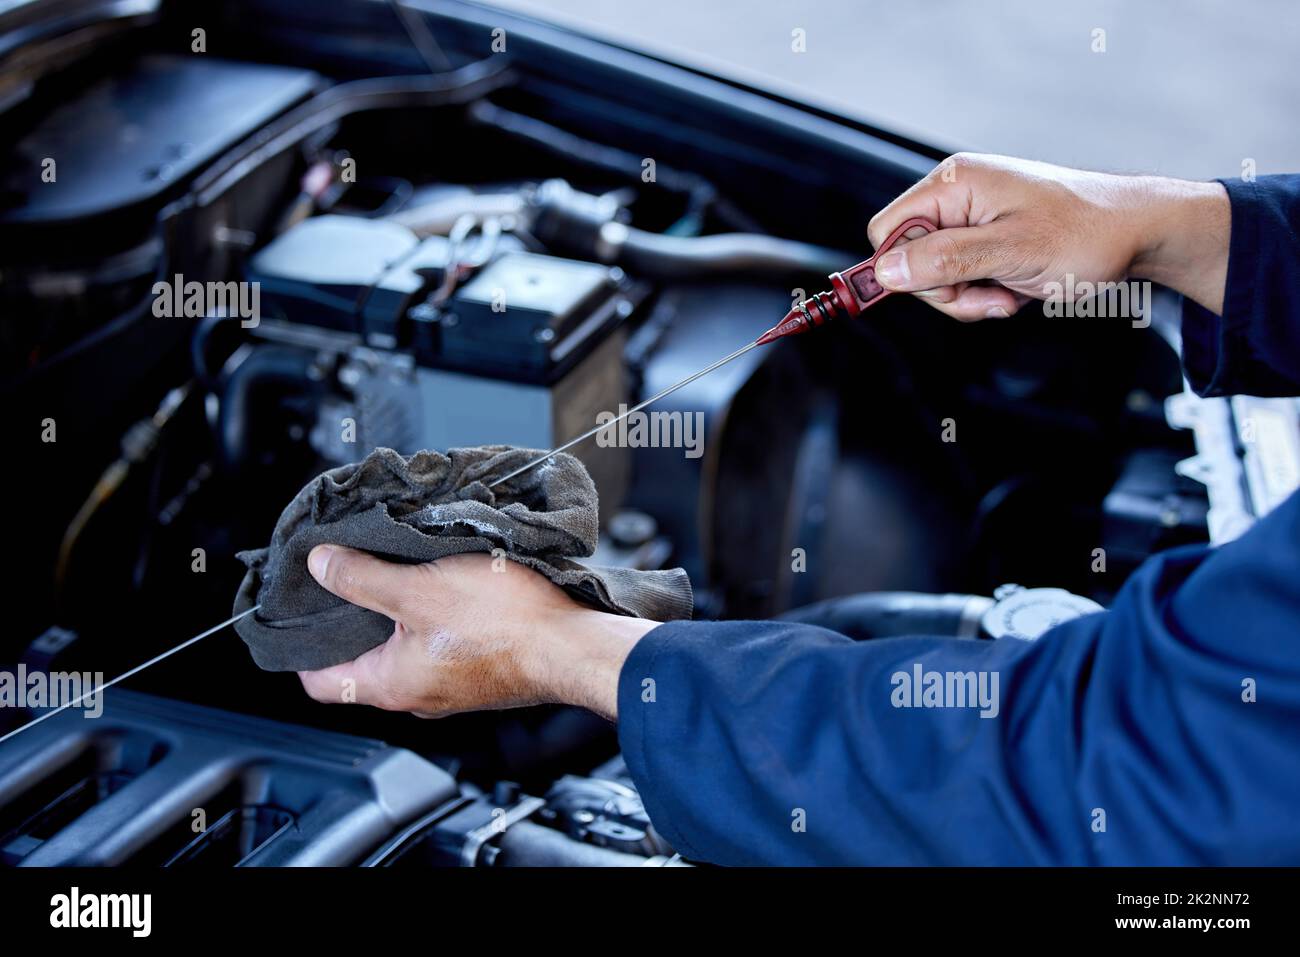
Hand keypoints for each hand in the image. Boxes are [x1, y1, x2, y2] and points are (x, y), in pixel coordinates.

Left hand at [296, 545, 658, 719]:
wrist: (571, 642)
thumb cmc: (503, 624)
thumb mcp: (417, 589)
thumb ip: (361, 578)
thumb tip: (320, 566)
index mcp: (390, 686)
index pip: (318, 683)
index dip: (301, 645)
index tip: (302, 607)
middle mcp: (417, 696)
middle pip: (360, 663)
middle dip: (353, 618)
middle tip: (351, 573)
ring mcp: (451, 688)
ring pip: (403, 652)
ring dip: (398, 615)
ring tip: (401, 571)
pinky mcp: (480, 672)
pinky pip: (439, 647)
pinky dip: (433, 619)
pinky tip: (446, 585)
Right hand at [868, 152, 1229, 318]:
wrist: (1138, 232)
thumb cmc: (1087, 232)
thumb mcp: (1011, 252)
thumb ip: (944, 259)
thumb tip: (886, 272)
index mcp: (956, 183)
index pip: (888, 231)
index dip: (903, 268)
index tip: (940, 289)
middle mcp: (959, 195)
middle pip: (909, 258)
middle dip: (945, 288)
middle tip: (990, 295)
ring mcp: (973, 217)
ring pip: (935, 273)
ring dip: (968, 296)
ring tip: (1009, 293)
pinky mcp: (988, 239)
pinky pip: (961, 275)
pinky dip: (983, 293)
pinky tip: (1015, 289)